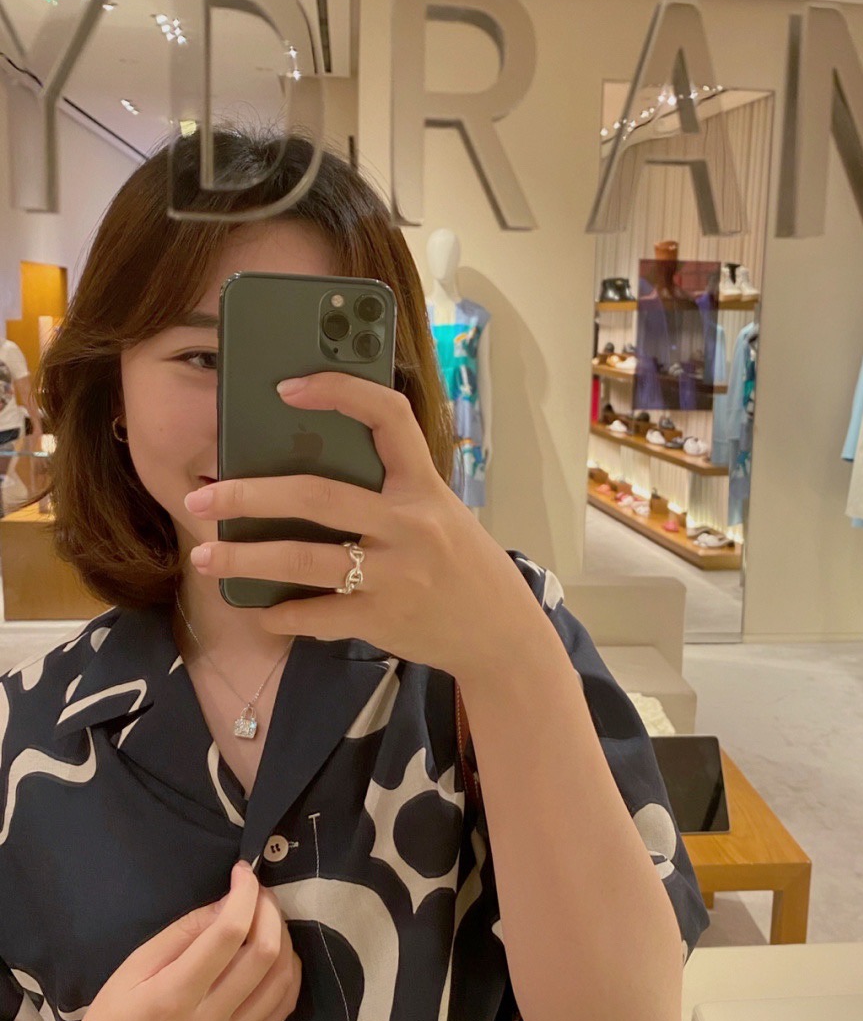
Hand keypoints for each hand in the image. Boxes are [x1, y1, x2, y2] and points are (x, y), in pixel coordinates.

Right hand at [44, 863, 301, 1020]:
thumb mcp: (132, 968)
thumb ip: (182, 933)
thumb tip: (227, 903)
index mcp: (174, 995)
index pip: (228, 934)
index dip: (244, 894)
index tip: (243, 871)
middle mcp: (209, 1020)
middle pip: (264, 953)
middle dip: (269, 910)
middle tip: (258, 892)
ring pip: (282, 980)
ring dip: (284, 939)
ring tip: (268, 918)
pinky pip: (282, 1010)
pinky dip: (290, 975)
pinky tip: (280, 955)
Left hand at [183, 372, 545, 679]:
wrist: (502, 633)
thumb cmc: (461, 563)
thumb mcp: (439, 513)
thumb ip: (390, 492)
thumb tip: (305, 471)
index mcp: (425, 486)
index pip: (388, 417)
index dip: (339, 391)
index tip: (287, 386)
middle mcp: (411, 525)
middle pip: (317, 495)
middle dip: (249, 493)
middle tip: (202, 493)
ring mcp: (395, 575)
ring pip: (304, 560)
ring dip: (245, 557)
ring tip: (204, 555)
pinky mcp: (383, 620)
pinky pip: (317, 616)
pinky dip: (281, 615)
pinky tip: (260, 611)